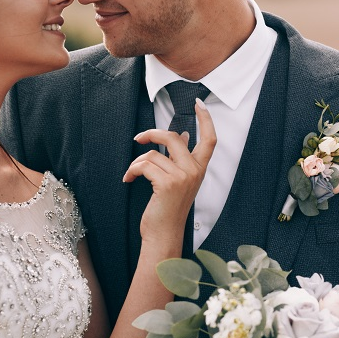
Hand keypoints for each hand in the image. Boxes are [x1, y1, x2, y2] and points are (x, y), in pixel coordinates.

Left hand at [123, 98, 216, 243]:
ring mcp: (182, 177)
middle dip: (152, 134)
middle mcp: (194, 171)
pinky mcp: (167, 184)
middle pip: (174, 137)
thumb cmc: (168, 207)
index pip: (210, 139)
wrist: (163, 234)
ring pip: (153, 154)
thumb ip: (181, 158)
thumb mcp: (180, 181)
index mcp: (200, 169)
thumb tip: (184, 135)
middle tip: (139, 138)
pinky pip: (144, 165)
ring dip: (137, 162)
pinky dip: (132, 170)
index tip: (199, 104)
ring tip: (133, 174)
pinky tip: (128, 179)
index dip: (206, 119)